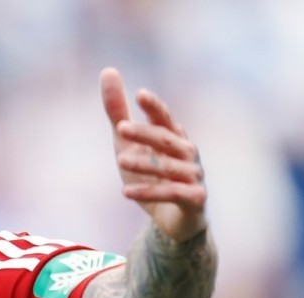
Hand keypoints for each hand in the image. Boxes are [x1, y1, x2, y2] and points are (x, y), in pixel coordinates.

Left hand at [100, 67, 206, 241]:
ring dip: (145, 163)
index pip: (165, 119)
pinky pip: (172, 193)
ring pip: (170, 167)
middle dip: (145, 133)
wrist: (175, 221)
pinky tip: (125, 192)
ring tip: (120, 160)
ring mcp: (194, 177)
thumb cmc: (151, 175)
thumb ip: (118, 113)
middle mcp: (188, 154)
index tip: (140, 94)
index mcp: (174, 138)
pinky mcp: (195, 200)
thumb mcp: (127, 144)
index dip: (155, 107)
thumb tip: (108, 71)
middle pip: (166, 140)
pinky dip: (150, 191)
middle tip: (121, 128)